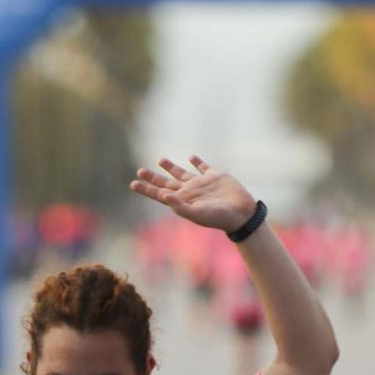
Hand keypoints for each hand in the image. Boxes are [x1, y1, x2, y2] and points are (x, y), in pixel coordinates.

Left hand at [130, 156, 256, 231]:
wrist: (241, 214)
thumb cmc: (219, 217)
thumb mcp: (198, 214)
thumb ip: (180, 206)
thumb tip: (162, 196)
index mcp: (183, 200)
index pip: (159, 194)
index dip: (146, 189)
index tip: (133, 183)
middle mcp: (190, 191)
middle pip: (166, 183)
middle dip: (153, 177)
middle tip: (140, 170)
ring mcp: (202, 184)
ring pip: (182, 173)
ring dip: (171, 167)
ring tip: (160, 160)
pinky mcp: (215, 176)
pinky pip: (203, 167)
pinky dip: (197, 162)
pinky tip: (191, 157)